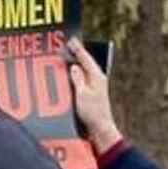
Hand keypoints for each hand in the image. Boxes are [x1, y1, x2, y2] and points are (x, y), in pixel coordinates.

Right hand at [66, 40, 119, 161]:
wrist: (100, 128)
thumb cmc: (92, 113)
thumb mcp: (81, 94)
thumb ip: (77, 79)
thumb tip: (74, 67)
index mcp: (97, 77)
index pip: (85, 59)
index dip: (77, 49)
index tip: (71, 40)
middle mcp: (97, 79)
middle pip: (85, 62)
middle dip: (76, 54)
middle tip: (68, 45)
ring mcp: (95, 86)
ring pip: (84, 70)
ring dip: (75, 64)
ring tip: (67, 57)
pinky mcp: (92, 93)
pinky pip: (82, 79)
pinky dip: (76, 74)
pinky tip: (71, 74)